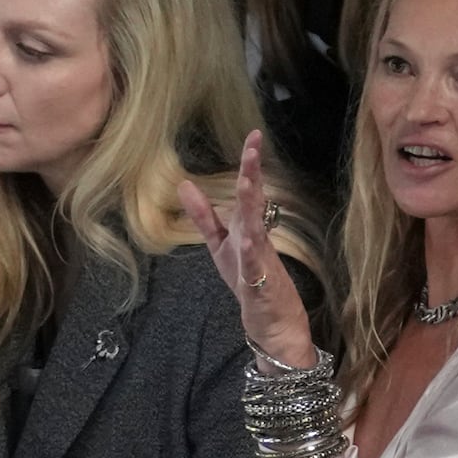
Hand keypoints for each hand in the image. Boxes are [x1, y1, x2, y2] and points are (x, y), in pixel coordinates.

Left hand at [177, 129, 316, 370]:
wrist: (273, 322)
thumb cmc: (249, 281)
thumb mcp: (220, 245)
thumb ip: (204, 216)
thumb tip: (184, 184)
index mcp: (247, 228)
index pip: (249, 190)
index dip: (249, 164)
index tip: (253, 136)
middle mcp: (256, 239)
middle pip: (255, 202)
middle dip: (253, 174)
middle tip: (254, 146)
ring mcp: (261, 261)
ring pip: (256, 230)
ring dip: (251, 207)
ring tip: (247, 183)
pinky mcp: (260, 286)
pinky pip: (256, 268)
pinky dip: (252, 255)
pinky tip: (249, 242)